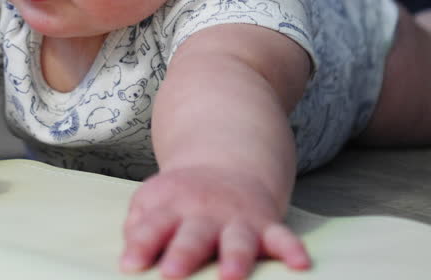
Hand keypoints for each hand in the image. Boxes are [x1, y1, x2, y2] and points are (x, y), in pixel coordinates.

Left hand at [120, 166, 309, 279]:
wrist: (227, 162)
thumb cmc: (181, 197)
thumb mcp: (152, 201)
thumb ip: (139, 228)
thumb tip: (129, 260)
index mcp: (171, 207)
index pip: (152, 226)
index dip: (141, 245)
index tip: (130, 265)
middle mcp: (205, 214)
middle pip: (193, 236)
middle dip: (184, 255)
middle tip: (171, 273)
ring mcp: (237, 219)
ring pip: (237, 240)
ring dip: (235, 258)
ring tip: (230, 277)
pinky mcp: (266, 224)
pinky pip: (282, 237)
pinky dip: (292, 249)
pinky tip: (301, 264)